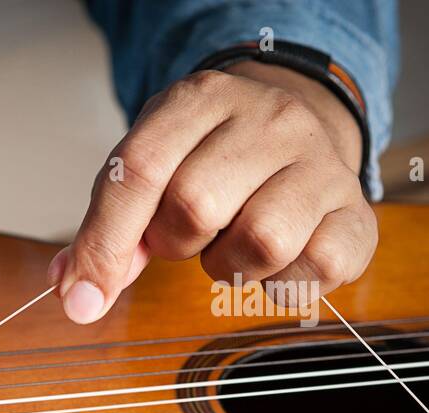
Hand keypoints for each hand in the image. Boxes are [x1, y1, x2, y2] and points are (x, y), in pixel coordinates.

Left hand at [49, 61, 376, 321]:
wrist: (297, 130)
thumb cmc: (208, 158)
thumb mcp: (149, 168)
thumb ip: (106, 226)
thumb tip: (72, 290)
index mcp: (201, 99)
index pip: (140, 171)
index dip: (104, 244)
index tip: (81, 297)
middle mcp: (270, 119)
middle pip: (195, 206)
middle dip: (173, 242)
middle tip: (186, 234)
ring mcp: (321, 162)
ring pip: (261, 241)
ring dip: (229, 266)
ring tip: (231, 242)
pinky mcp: (356, 212)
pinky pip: (313, 270)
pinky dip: (280, 285)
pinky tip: (274, 262)